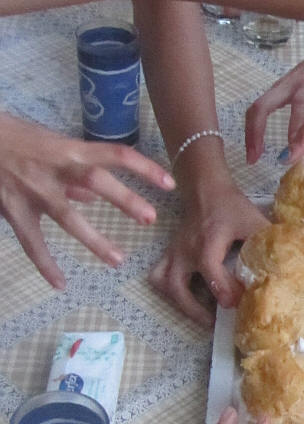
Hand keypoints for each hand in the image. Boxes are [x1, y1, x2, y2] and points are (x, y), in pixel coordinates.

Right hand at [0, 110, 173, 288]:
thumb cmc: (18, 139)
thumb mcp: (52, 146)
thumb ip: (74, 172)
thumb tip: (95, 196)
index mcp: (69, 150)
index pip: (115, 154)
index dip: (143, 167)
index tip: (169, 183)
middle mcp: (55, 169)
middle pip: (95, 180)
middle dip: (124, 198)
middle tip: (150, 218)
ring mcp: (34, 191)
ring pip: (67, 217)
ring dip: (94, 240)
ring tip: (118, 260)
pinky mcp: (14, 210)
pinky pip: (32, 242)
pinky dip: (45, 265)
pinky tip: (60, 284)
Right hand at [148, 173, 268, 326]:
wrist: (206, 190)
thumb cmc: (231, 206)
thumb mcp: (252, 220)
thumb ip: (266, 241)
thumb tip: (284, 264)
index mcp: (208, 241)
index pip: (210, 269)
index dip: (223, 289)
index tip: (236, 304)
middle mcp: (186, 250)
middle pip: (178, 287)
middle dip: (196, 310)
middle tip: (215, 323)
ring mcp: (174, 253)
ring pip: (166, 285)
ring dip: (181, 304)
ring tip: (202, 317)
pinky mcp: (170, 254)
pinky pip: (159, 276)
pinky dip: (168, 290)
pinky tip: (184, 297)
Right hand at [245, 40, 303, 159]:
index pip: (296, 112)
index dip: (297, 137)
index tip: (299, 156)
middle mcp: (290, 85)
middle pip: (261, 107)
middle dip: (255, 133)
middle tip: (255, 159)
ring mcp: (282, 85)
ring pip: (257, 107)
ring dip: (251, 132)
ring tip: (251, 157)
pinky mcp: (279, 88)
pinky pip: (262, 106)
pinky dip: (256, 125)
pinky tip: (257, 145)